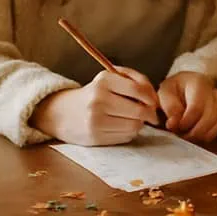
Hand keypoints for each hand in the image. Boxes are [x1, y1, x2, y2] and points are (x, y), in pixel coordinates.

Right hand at [30, 68, 159, 145]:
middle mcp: (98, 100)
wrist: (61, 113)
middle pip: (139, 111)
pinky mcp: (95, 137)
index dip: (151, 97)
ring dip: (139, 124)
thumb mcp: (110, 78)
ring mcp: (95, 120)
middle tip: (150, 114)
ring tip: (133, 119)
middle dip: (150, 113)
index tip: (154, 101)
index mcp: (104, 81)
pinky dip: (129, 132)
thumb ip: (135, 79)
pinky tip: (121, 126)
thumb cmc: (93, 93)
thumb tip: (154, 97)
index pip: (138, 89)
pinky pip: (124, 137)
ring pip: (134, 126)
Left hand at [158, 71, 216, 142]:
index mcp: (198, 83)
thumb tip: (174, 124)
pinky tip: (200, 133)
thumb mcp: (165, 92)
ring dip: (202, 135)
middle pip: (209, 119)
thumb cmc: (176, 90)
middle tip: (180, 134)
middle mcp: (215, 91)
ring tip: (189, 134)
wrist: (188, 85)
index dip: (185, 123)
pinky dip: (212, 134)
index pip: (196, 108)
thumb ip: (169, 107)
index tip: (174, 127)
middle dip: (192, 132)